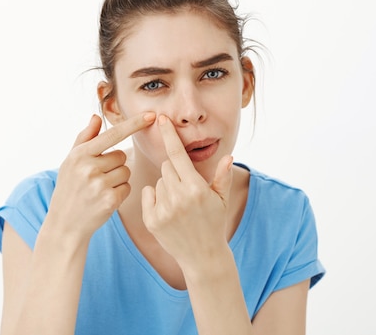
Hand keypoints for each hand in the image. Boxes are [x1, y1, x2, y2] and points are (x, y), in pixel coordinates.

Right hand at [48, 112, 155, 240]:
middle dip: (115, 164)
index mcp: (80, 154)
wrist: (64, 223)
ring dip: (118, 179)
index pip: (112, 134)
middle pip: (122, 156)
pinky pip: (128, 187)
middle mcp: (89, 168)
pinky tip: (105, 199)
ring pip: (126, 171)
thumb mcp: (70, 161)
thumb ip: (84, 138)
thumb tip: (96, 116)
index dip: (133, 124)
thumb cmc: (69, 188)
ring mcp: (99, 185)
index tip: (151, 115)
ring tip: (100, 188)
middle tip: (98, 177)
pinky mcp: (109, 200)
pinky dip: (120, 192)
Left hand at [141, 115, 233, 266]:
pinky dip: (155, 198)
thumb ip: (223, 176)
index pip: (178, 154)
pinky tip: (168, 211)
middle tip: (186, 188)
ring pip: (158, 180)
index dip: (169, 135)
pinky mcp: (151, 219)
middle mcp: (178, 197)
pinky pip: (147, 193)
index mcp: (196, 188)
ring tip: (179, 204)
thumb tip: (229, 155)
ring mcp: (163, 209)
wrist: (202, 256)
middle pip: (167, 166)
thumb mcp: (222, 199)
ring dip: (167, 186)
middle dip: (175, 171)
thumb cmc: (214, 223)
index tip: (161, 119)